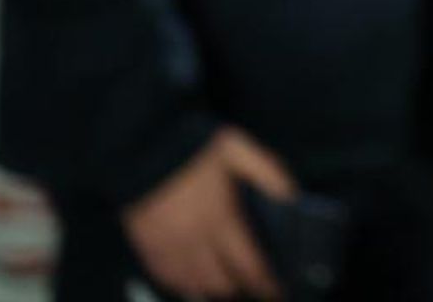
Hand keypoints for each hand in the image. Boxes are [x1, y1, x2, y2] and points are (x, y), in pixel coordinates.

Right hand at [122, 126, 297, 299]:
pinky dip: (184, 285)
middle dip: (241, 287)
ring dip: (214, 290)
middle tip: (254, 285)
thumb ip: (268, 173)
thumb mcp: (238, 148)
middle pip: (222, 282)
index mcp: (221, 218)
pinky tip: (194, 281)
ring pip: (194, 286)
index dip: (267, 283)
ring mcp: (168, 247)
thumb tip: (293, 196)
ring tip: (228, 284)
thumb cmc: (192, 145)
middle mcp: (195, 240)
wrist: (140, 144)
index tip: (278, 291)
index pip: (249, 265)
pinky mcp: (147, 247)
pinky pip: (167, 279)